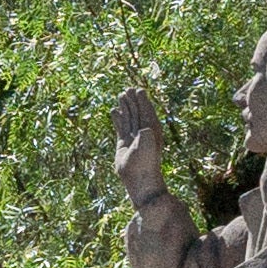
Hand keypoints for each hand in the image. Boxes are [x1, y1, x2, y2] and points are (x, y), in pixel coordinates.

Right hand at [114, 88, 166, 203]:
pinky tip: (114, 111)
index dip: (143, 100)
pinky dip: (117, 118)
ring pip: (129, 117)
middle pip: (138, 112)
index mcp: (152, 130)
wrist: (138, 179)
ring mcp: (133, 137)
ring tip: (121, 95)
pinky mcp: (124, 143)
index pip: (147, 111)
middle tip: (128, 89)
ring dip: (125, 107)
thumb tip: (145, 130)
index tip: (139, 90)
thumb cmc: (145, 163)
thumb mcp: (147, 149)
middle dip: (133, 101)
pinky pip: (120, 126)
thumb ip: (146, 137)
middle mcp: (144, 131)